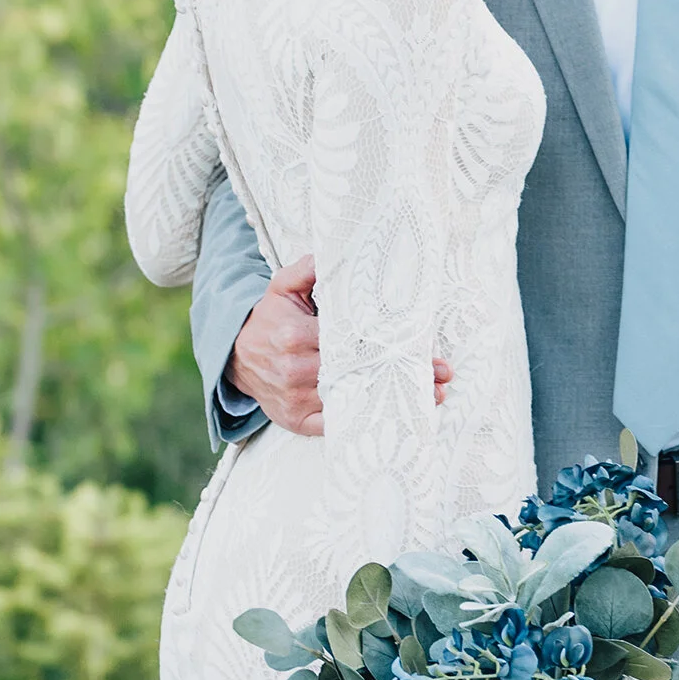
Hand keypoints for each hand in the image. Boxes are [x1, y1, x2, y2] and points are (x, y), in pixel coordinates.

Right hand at [228, 257, 450, 434]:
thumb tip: (338, 254)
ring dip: (393, 400)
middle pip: (359, 373)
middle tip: (441, 375)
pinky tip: (395, 417)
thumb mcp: (282, 286)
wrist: (237, 356)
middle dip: (401, 374)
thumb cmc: (269, 318)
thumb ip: (308, 269)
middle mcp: (295, 370)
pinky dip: (365, 421)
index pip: (351, 340)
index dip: (389, 345)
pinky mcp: (297, 421)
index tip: (423, 347)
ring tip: (432, 397)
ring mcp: (296, 400)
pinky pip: (336, 425)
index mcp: (294, 335)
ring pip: (353, 401)